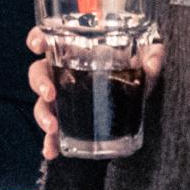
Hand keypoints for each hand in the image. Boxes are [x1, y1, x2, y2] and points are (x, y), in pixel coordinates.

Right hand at [26, 28, 165, 160]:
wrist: (144, 91)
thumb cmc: (139, 63)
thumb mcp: (149, 54)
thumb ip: (153, 55)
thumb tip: (151, 64)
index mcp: (78, 50)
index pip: (50, 37)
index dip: (38, 38)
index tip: (37, 47)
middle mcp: (66, 72)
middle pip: (39, 72)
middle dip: (40, 83)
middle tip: (50, 94)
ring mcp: (66, 97)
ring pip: (42, 103)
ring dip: (42, 114)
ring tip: (52, 127)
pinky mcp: (72, 120)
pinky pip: (54, 131)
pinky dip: (50, 141)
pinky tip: (51, 151)